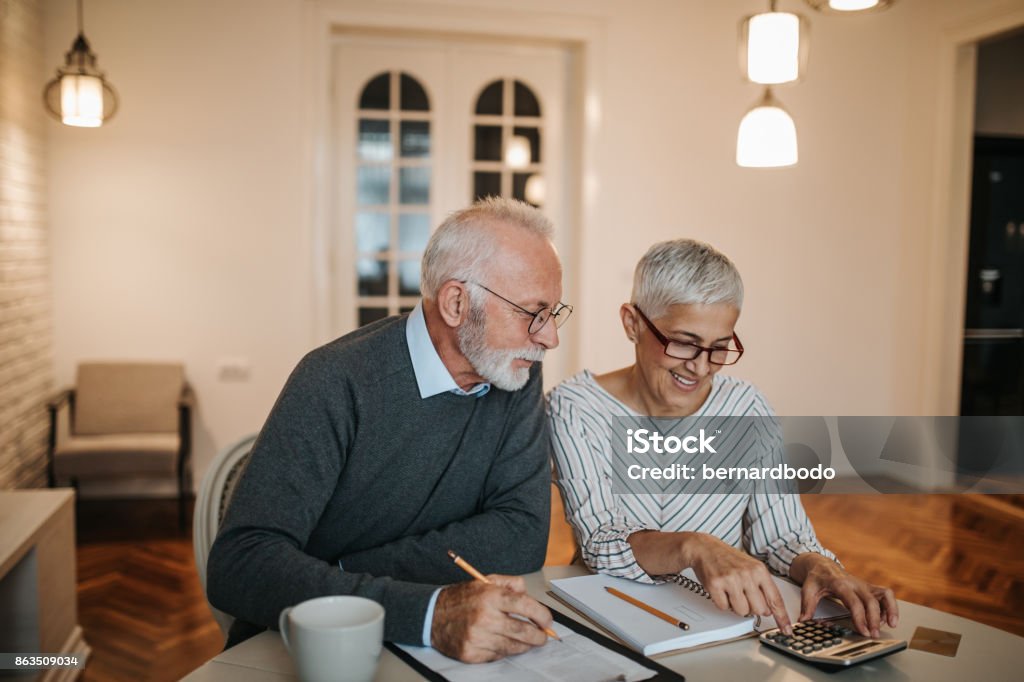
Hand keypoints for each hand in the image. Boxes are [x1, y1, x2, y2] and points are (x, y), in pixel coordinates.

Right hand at [429, 574, 552, 662]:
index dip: (542, 615)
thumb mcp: (484, 581)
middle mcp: (485, 617)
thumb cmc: (461, 598)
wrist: (432, 616)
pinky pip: (497, 655)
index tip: (548, 621)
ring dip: (525, 645)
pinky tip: (506, 644)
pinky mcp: (471, 653)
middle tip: (543, 636)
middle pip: (523, 631)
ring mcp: (477, 637)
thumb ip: (509, 583)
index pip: (525, 606)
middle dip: (538, 636)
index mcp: (490, 596)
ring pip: (512, 647)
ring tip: (529, 641)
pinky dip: (505, 651)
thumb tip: (528, 592)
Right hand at [683, 534, 792, 634]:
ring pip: (742, 611)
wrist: (705, 548)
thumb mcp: (751, 567)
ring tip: (731, 592)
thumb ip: (762, 587)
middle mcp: (747, 574)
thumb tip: (769, 610)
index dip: (782, 617)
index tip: (786, 629)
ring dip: (736, 606)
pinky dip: (722, 602)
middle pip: (759, 610)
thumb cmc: (728, 558)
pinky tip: (721, 590)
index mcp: (759, 570)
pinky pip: (724, 607)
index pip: (775, 599)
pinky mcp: (715, 584)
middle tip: (744, 597)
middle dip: (752, 608)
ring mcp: (731, 579)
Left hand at [791, 553, 898, 637]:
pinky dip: (890, 606)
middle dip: (875, 619)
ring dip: (891, 609)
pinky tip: (887, 619)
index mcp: (840, 584)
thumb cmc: (816, 578)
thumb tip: (803, 621)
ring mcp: (864, 585)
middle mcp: (855, 583)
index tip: (863, 630)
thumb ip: (807, 605)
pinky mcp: (869, 587)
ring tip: (891, 625)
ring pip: (884, 594)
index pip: (854, 601)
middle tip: (874, 634)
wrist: (822, 565)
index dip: (860, 617)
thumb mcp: (808, 589)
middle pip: (871, 601)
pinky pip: (885, 595)